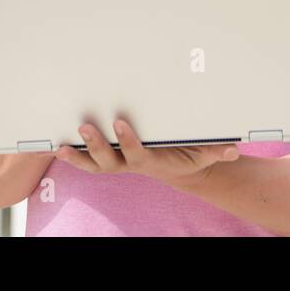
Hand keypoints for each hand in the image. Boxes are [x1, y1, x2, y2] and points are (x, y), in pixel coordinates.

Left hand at [54, 118, 238, 190]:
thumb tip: (232, 149)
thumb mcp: (203, 154)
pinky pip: (87, 159)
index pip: (136, 153)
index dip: (127, 140)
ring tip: (63, 142)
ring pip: (93, 162)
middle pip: (108, 160)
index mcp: (150, 161)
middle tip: (85, 126)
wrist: (177, 168)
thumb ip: (215, 151)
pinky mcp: (109, 157)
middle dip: (96, 144)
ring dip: (78, 153)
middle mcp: (129, 163)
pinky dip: (73, 154)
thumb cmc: (188, 156)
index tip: (119, 122)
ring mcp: (117, 162)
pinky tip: (57, 144)